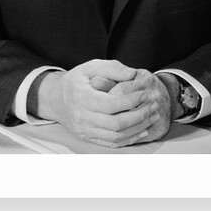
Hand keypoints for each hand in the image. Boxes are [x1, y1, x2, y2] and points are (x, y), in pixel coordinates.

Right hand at [34, 59, 161, 147]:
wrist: (56, 99)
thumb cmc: (76, 81)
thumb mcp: (90, 67)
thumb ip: (112, 68)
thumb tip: (132, 74)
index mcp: (82, 97)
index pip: (110, 104)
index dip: (131, 100)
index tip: (145, 93)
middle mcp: (82, 117)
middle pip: (116, 123)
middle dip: (139, 115)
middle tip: (154, 105)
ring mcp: (85, 130)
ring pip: (116, 136)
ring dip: (138, 128)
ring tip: (153, 117)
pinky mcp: (88, 138)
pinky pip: (111, 143)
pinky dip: (129, 139)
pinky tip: (142, 130)